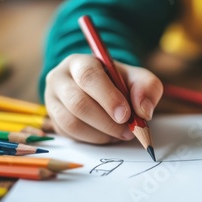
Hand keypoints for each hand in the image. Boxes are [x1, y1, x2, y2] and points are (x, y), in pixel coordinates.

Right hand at [44, 54, 162, 143]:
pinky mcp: (54, 121)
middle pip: (77, 103)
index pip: (88, 76)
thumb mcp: (138, 79)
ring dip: (101, 134)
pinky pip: (71, 136)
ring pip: (72, 123)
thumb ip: (147, 88)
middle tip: (128, 130)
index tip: (126, 115)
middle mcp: (60, 79)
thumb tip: (143, 110)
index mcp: (79, 62)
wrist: (105, 90)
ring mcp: (53, 101)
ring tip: (121, 134)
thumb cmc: (120, 83)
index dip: (108, 97)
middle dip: (106, 121)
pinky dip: (93, 140)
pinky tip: (108, 135)